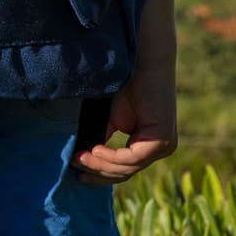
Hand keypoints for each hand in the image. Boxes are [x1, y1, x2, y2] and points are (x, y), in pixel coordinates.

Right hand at [75, 65, 176, 184]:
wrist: (142, 61)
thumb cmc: (125, 82)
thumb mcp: (110, 117)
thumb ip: (102, 137)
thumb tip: (80, 157)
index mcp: (147, 144)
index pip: (123, 169)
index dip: (99, 174)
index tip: (76, 173)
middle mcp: (158, 149)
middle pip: (124, 172)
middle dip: (97, 171)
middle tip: (73, 165)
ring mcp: (163, 146)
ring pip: (127, 168)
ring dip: (100, 164)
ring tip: (79, 156)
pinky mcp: (162, 140)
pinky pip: (133, 158)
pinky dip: (111, 156)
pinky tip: (94, 148)